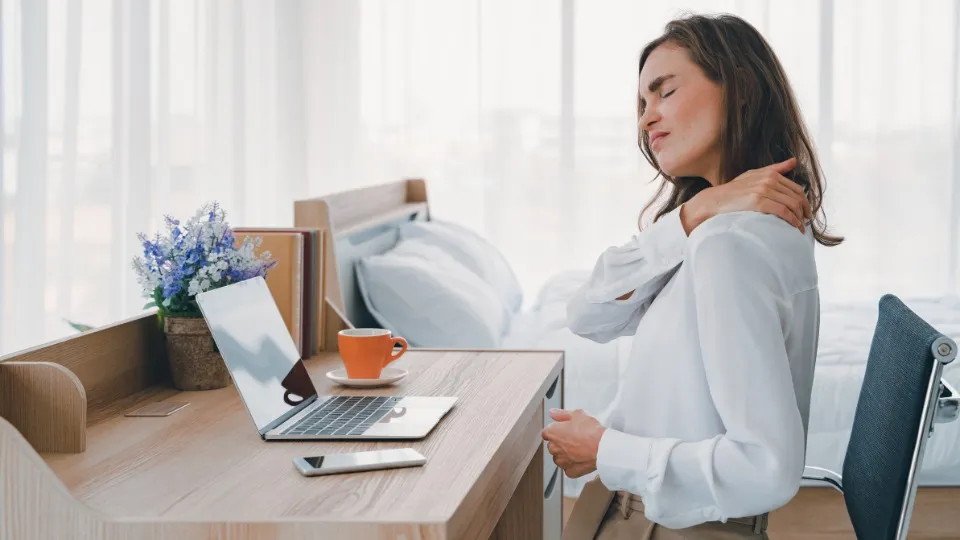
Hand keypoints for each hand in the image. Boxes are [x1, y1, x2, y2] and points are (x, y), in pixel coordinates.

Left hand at [541, 408, 606, 478]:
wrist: (603, 448)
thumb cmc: (590, 431)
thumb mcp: (577, 414)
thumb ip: (561, 414)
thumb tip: (552, 413)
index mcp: (552, 433)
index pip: (547, 432)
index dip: (557, 430)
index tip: (565, 430)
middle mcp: (554, 448)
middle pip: (553, 445)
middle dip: (561, 442)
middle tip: (575, 438)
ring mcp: (561, 461)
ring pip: (559, 458)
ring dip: (566, 454)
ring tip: (579, 448)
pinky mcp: (570, 471)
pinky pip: (568, 468)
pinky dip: (573, 464)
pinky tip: (581, 458)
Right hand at [681, 157, 811, 234]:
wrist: (714, 201)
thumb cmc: (733, 191)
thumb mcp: (753, 175)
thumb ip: (775, 169)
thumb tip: (794, 161)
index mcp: (770, 174)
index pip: (796, 188)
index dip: (805, 202)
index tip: (806, 213)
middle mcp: (768, 180)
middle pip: (796, 197)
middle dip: (804, 211)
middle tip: (805, 222)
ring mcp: (763, 190)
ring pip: (791, 205)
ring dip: (799, 218)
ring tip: (799, 228)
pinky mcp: (758, 201)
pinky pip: (783, 211)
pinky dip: (791, 221)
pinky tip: (793, 228)